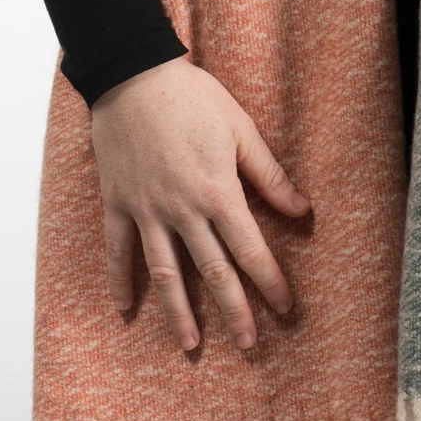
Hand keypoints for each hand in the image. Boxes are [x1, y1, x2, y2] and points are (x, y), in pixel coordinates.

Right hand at [91, 56, 310, 353]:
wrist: (133, 75)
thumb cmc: (192, 97)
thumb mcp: (241, 129)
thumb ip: (269, 175)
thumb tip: (302, 210)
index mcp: (217, 192)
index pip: (249, 249)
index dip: (269, 281)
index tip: (285, 309)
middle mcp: (182, 211)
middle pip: (212, 271)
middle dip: (233, 311)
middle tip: (248, 345)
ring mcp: (146, 210)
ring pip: (165, 272)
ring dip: (178, 312)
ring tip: (190, 344)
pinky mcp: (117, 203)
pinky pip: (119, 250)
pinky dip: (120, 280)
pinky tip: (125, 308)